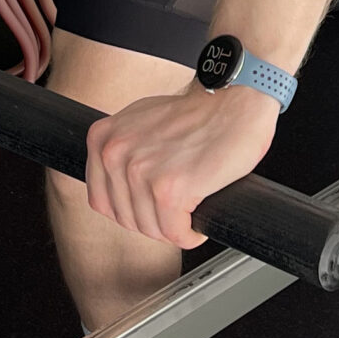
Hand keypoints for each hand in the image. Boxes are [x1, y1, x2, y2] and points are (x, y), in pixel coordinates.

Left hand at [86, 80, 279, 247]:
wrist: (237, 102)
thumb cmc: (200, 112)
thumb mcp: (142, 121)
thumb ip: (123, 148)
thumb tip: (115, 181)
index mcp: (103, 138)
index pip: (102, 201)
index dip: (129, 211)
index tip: (150, 209)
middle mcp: (115, 154)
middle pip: (126, 218)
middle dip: (153, 222)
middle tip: (175, 214)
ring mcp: (141, 173)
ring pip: (151, 229)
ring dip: (173, 230)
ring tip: (189, 216)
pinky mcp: (170, 191)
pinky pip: (175, 233)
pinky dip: (190, 235)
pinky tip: (198, 224)